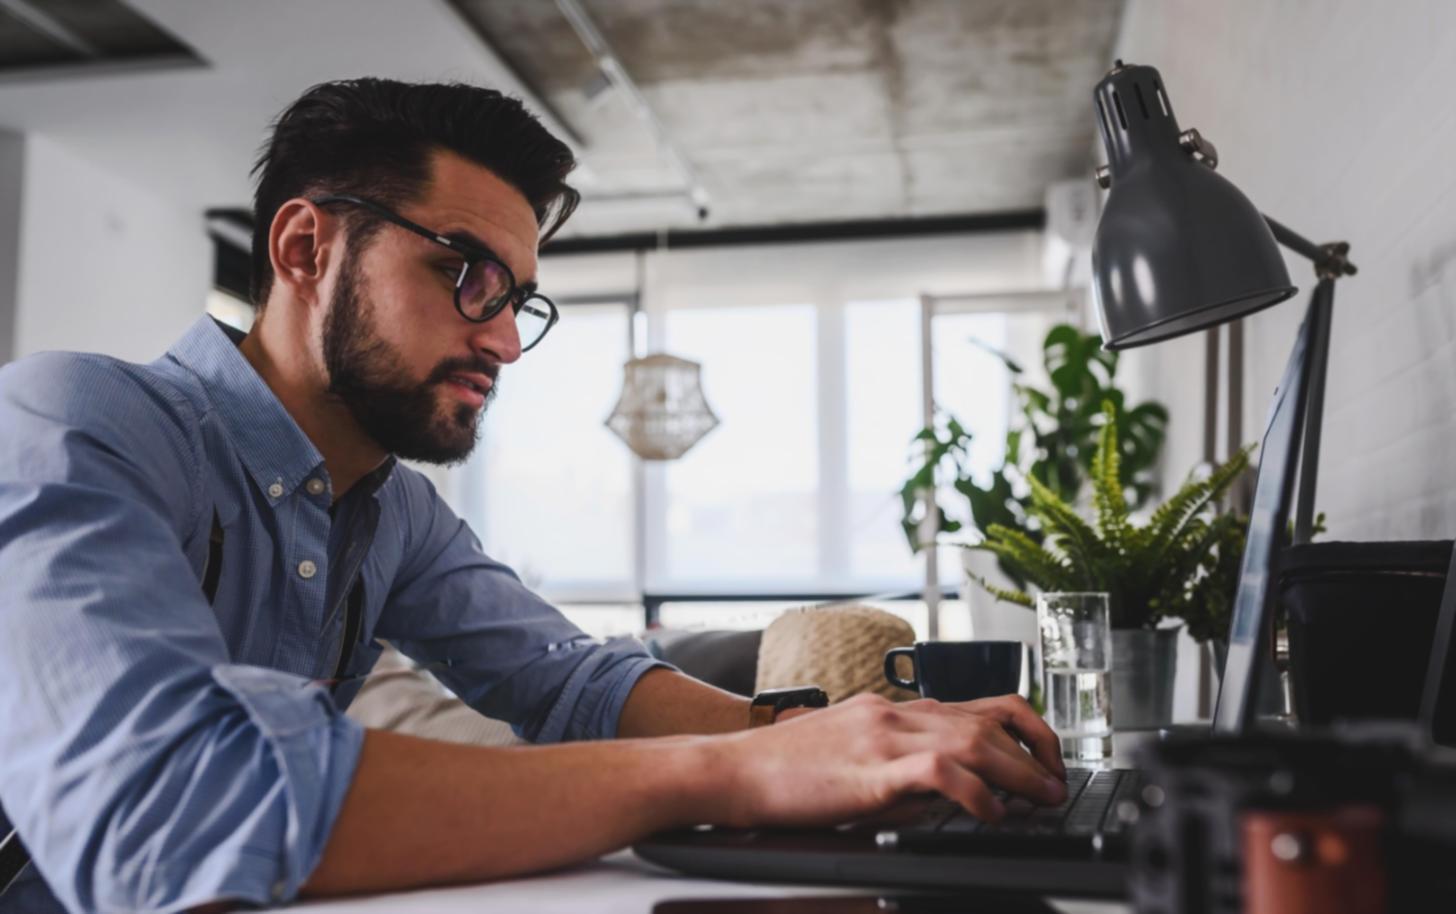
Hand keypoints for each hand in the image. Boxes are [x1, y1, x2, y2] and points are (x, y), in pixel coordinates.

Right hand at [712, 693, 1064, 827]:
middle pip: (986, 719)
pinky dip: (976, 793)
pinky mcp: (870, 769)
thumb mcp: (848, 753)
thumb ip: (895, 763)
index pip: (974, 704)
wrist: (730, 769)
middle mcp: (892, 713)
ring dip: (1019, 772)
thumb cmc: (781, 769)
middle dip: (1034, 751)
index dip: (1021, 728)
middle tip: (1055, 783)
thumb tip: (944, 792)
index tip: (1041, 757)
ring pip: (973, 740)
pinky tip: (989, 814)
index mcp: (889, 708)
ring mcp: (882, 737)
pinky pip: (940, 773)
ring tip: (1041, 799)